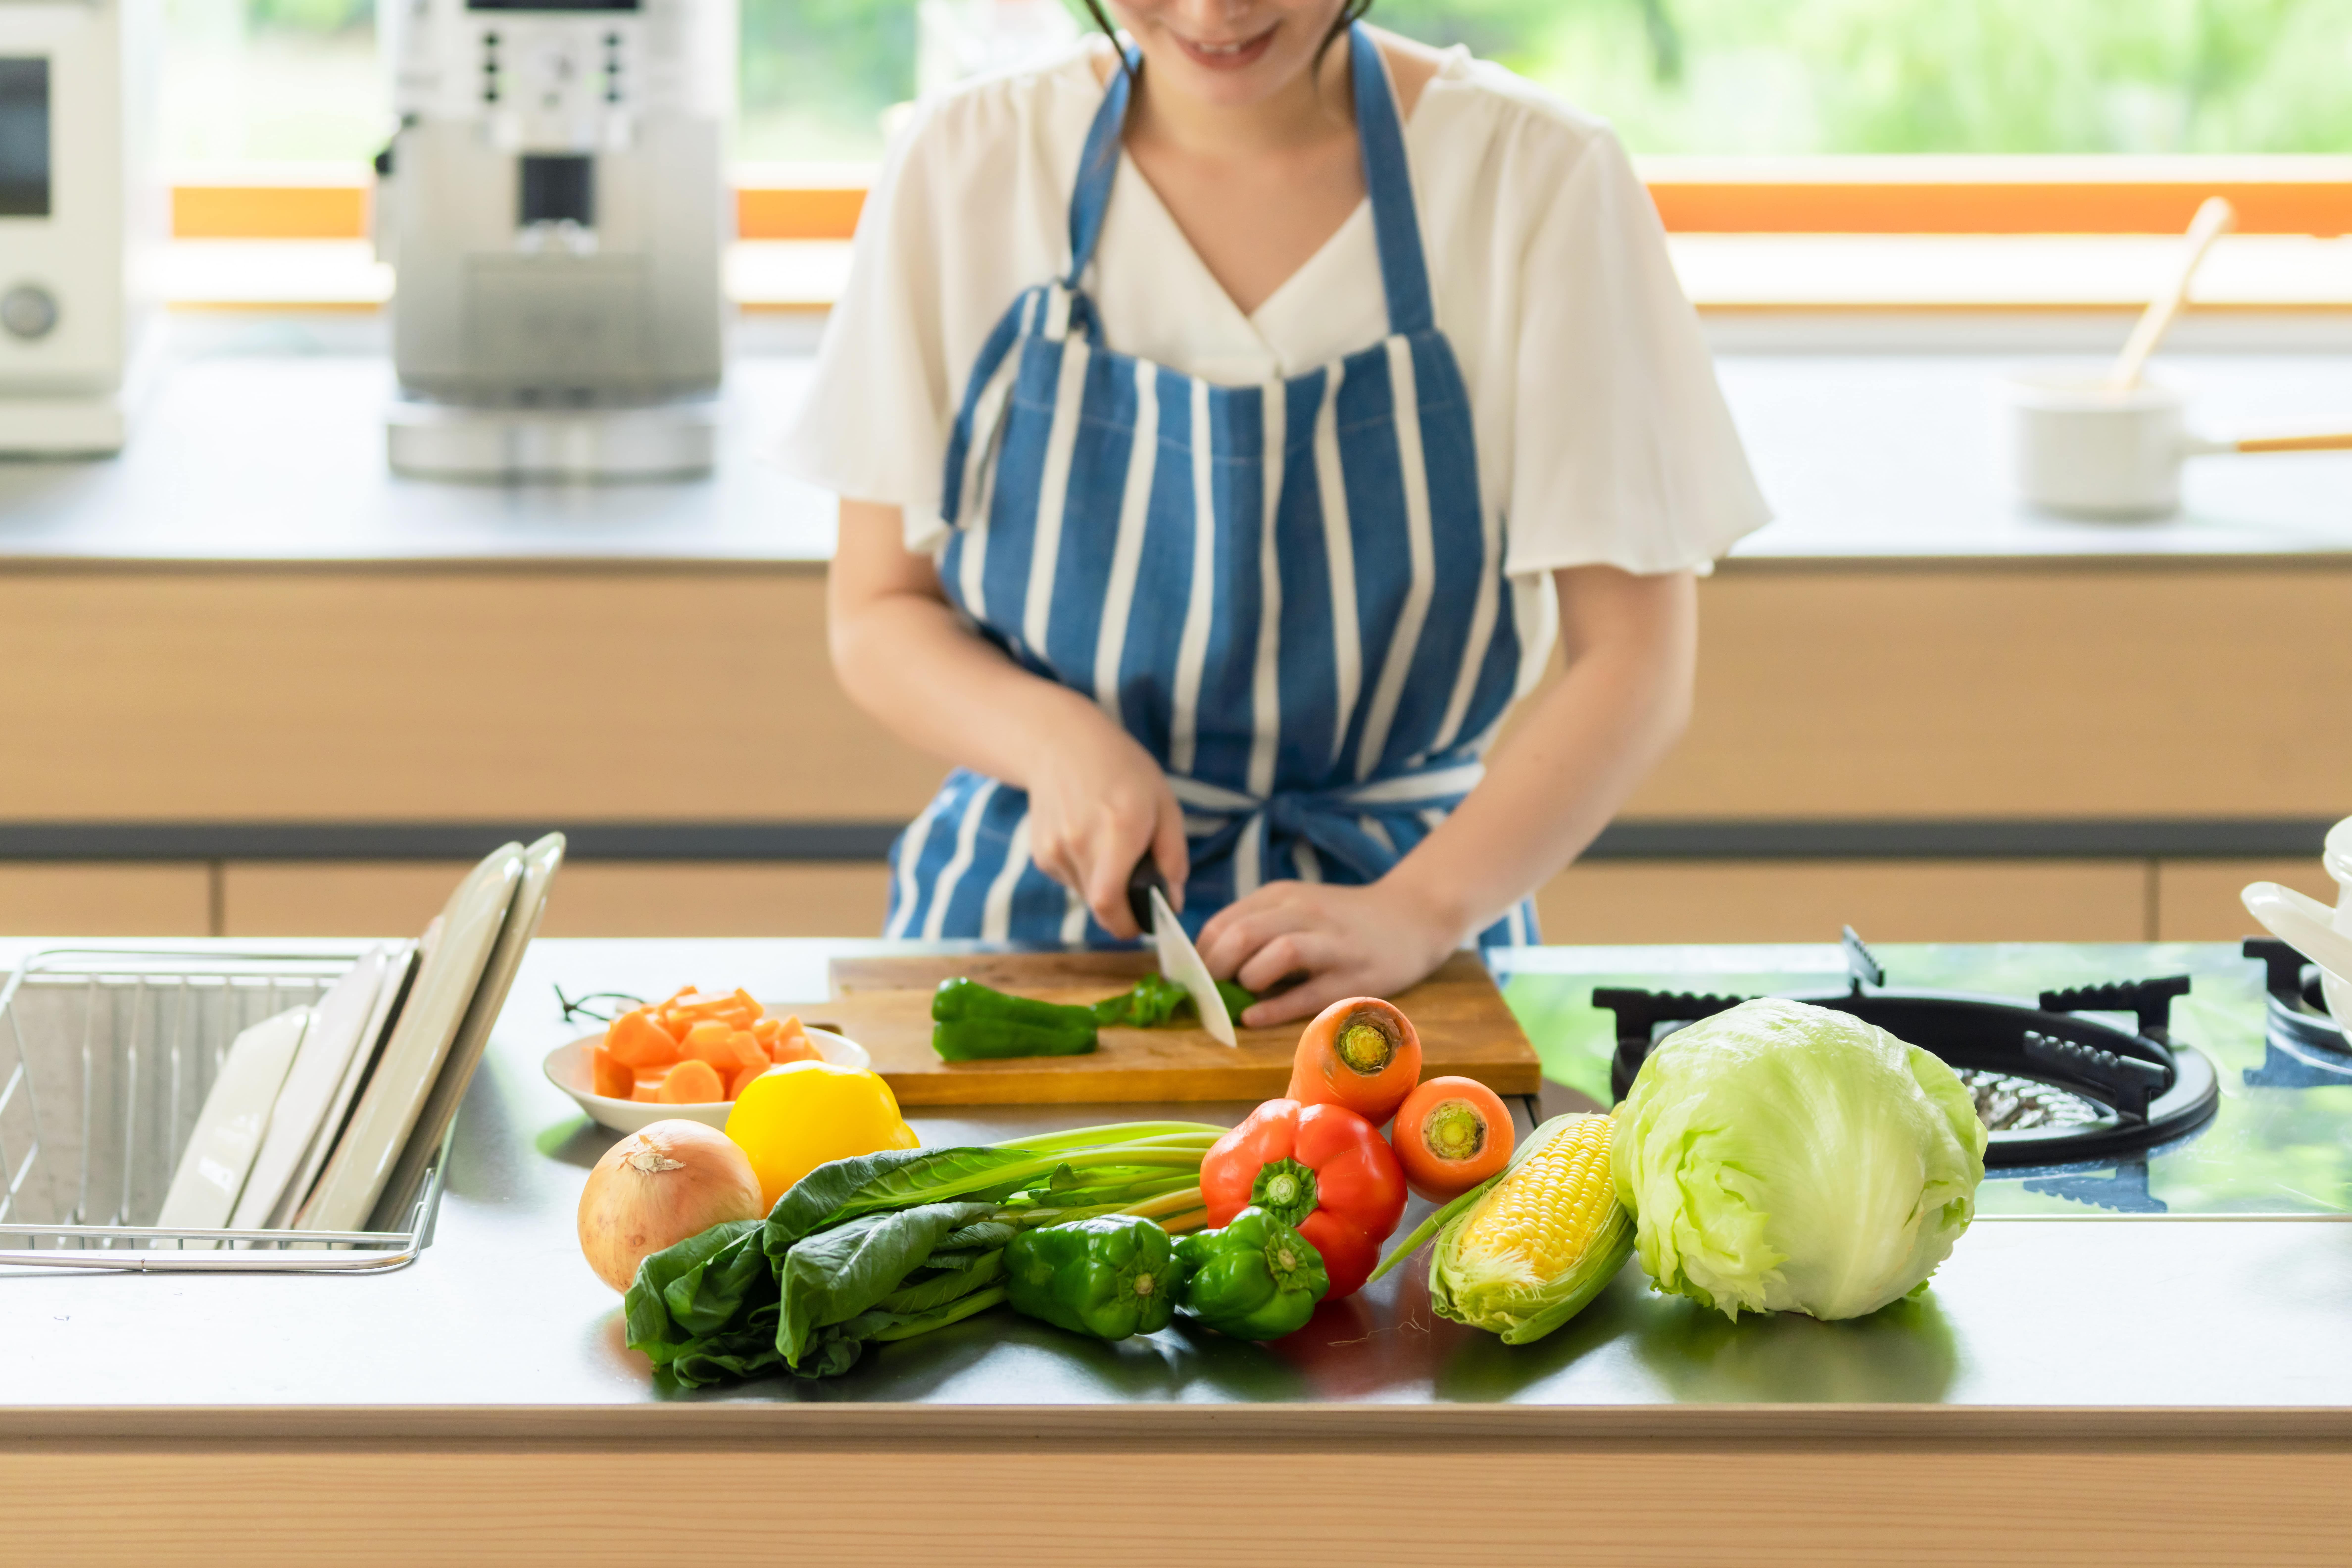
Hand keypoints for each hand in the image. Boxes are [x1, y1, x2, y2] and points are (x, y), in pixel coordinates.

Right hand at [1020, 708, 1187, 940]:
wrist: (1060, 744)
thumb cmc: (1122, 770)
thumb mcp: (1164, 803)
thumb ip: (1173, 855)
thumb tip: (1172, 901)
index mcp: (1119, 829)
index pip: (1110, 902)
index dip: (1128, 924)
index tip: (1144, 924)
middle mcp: (1081, 842)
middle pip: (1100, 906)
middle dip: (1123, 908)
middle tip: (1136, 888)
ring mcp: (1055, 849)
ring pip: (1086, 895)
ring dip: (1104, 887)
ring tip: (1110, 849)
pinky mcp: (1041, 853)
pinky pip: (1071, 880)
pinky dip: (1086, 873)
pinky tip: (1089, 840)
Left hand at [1195, 879, 1463, 1028]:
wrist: (1412, 916)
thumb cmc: (1342, 919)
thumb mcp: (1295, 908)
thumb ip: (1255, 927)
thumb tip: (1207, 965)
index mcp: (1281, 897)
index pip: (1222, 923)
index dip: (1198, 956)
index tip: (1191, 980)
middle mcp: (1304, 914)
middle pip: (1242, 934)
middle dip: (1215, 968)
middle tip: (1208, 993)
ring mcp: (1332, 943)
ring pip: (1278, 954)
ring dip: (1248, 979)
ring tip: (1241, 996)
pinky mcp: (1355, 975)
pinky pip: (1308, 993)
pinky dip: (1274, 1009)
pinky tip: (1253, 1018)